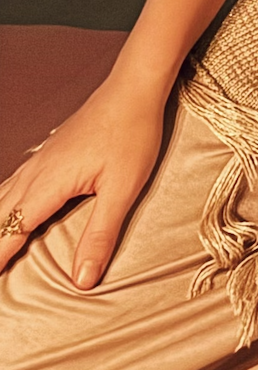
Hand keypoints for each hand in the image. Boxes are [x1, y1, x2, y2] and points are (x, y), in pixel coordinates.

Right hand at [0, 70, 167, 287]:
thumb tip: (82, 279)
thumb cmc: (132, 135)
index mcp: (47, 187)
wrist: (133, 89)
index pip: (9, 233)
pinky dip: (0, 204)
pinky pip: (11, 184)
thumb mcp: (122, 190)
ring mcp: (38, 161)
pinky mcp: (47, 153)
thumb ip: (100, 235)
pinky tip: (5, 208)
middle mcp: (34, 174)